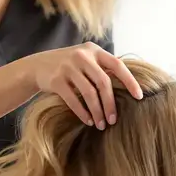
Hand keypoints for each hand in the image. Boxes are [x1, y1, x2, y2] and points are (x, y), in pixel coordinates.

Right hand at [26, 42, 142, 128]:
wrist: (36, 66)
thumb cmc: (69, 66)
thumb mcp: (85, 59)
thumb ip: (102, 67)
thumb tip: (129, 87)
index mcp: (94, 50)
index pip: (117, 65)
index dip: (130, 81)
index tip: (139, 97)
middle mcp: (82, 56)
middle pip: (103, 82)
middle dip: (110, 104)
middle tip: (114, 120)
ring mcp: (67, 67)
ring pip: (89, 93)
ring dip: (97, 112)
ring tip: (101, 125)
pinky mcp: (56, 80)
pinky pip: (73, 100)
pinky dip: (82, 113)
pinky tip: (88, 121)